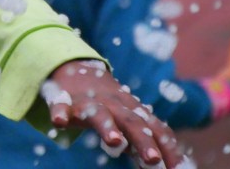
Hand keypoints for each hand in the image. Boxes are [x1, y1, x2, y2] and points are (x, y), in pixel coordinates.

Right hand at [45, 60, 182, 166]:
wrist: (73, 69)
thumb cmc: (108, 104)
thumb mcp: (128, 118)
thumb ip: (144, 139)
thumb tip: (170, 165)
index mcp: (133, 111)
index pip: (156, 129)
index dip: (168, 149)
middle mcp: (114, 105)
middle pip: (131, 122)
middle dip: (143, 141)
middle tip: (154, 160)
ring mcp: (89, 103)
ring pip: (99, 114)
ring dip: (107, 127)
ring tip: (114, 142)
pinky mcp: (64, 101)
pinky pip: (60, 106)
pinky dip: (60, 112)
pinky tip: (59, 122)